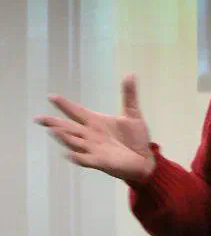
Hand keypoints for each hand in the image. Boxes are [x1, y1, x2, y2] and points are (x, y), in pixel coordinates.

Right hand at [35, 74, 155, 182]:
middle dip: (54, 123)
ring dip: (64, 137)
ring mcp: (94, 149)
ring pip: (74, 142)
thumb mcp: (133, 114)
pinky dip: (77, 157)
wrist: (145, 159)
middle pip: (68, 128)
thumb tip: (130, 74)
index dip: (65, 105)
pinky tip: (70, 154)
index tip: (51, 96)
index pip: (76, 111)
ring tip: (53, 130)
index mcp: (96, 122)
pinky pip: (85, 160)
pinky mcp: (100, 162)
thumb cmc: (135, 138)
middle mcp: (91, 135)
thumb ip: (129, 96)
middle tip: (39, 118)